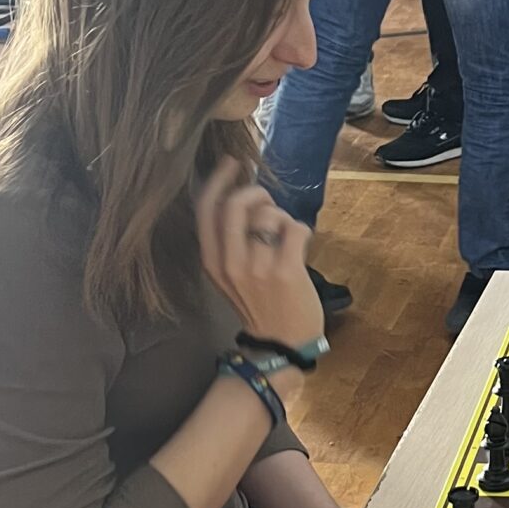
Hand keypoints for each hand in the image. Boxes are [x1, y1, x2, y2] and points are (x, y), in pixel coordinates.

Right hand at [195, 160, 322, 355]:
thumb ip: (232, 240)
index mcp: (212, 262)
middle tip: (268, 200)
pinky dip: (302, 230)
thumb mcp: (232, 274)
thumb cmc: (261, 304)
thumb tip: (245, 198)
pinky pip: (295, 228)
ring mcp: (258, 268)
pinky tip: (301, 245)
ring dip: (282, 217)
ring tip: (286, 237)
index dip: (219, 180)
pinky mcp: (286, 272)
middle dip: (256, 192)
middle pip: (235, 204)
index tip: (233, 163)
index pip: (206, 209)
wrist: (281, 344)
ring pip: (269, 215)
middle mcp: (230, 263)